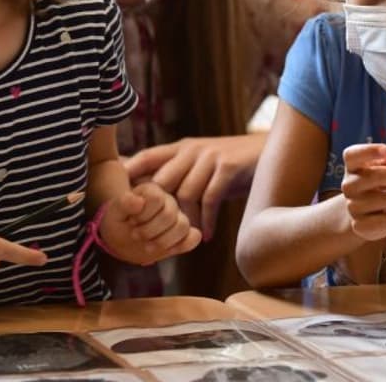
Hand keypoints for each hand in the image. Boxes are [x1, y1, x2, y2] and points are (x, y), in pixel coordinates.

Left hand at [99, 183, 200, 265]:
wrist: (122, 238)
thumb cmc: (119, 222)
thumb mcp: (114, 213)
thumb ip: (124, 204)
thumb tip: (138, 201)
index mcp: (152, 190)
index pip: (156, 198)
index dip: (143, 214)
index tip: (131, 221)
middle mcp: (169, 201)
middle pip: (169, 215)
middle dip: (148, 231)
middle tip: (135, 235)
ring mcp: (178, 217)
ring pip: (183, 226)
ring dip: (162, 241)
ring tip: (147, 245)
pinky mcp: (184, 234)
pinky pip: (193, 238)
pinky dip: (180, 246)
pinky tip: (164, 250)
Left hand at [124, 135, 262, 238]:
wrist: (267, 153)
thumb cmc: (229, 166)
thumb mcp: (201, 166)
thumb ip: (180, 176)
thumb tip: (151, 200)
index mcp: (180, 148)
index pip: (147, 157)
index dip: (129, 173)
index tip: (118, 199)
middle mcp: (191, 149)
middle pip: (162, 179)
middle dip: (155, 209)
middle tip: (149, 234)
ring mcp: (210, 156)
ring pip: (186, 193)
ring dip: (185, 220)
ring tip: (184, 238)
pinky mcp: (228, 166)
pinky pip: (210, 198)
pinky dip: (207, 220)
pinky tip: (207, 236)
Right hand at [340, 143, 385, 241]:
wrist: (364, 213)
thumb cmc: (379, 183)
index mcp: (352, 166)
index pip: (352, 155)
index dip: (368, 151)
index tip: (385, 150)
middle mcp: (348, 185)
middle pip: (374, 176)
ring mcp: (352, 206)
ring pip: (384, 199)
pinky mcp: (359, 225)